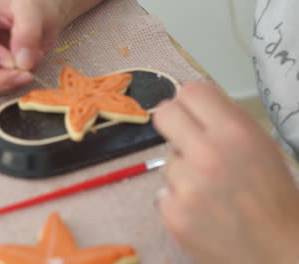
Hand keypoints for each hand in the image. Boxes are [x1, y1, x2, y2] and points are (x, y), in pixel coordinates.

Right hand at [0, 0, 101, 94]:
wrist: (43, 10)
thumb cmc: (32, 2)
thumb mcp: (31, 9)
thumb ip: (26, 32)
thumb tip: (22, 63)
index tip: (13, 60)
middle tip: (26, 74)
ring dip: (8, 83)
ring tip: (31, 63)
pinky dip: (14, 84)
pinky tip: (28, 68)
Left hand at [153, 82, 298, 263]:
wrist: (279, 252)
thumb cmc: (273, 196)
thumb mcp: (260, 146)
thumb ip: (227, 120)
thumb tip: (191, 98)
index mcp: (235, 133)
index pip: (190, 91)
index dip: (191, 102)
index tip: (193, 114)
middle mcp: (207, 154)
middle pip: (164, 115)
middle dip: (174, 124)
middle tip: (187, 140)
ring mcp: (186, 186)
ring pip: (167, 161)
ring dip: (183, 171)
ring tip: (208, 190)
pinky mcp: (172, 214)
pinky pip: (164, 192)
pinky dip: (178, 200)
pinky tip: (200, 211)